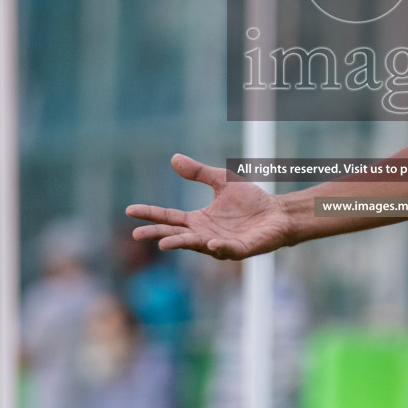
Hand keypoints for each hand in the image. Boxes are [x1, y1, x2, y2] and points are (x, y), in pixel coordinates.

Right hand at [126, 154, 297, 259]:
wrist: (278, 213)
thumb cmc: (251, 201)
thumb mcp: (222, 180)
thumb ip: (199, 173)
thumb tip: (174, 158)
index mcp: (198, 220)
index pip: (169, 218)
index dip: (150, 214)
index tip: (129, 210)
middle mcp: (205, 234)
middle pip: (176, 234)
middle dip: (157, 234)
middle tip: (137, 234)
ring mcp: (221, 244)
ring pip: (197, 245)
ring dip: (181, 244)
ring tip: (165, 243)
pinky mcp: (241, 249)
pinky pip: (227, 249)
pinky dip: (219, 247)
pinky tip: (210, 242)